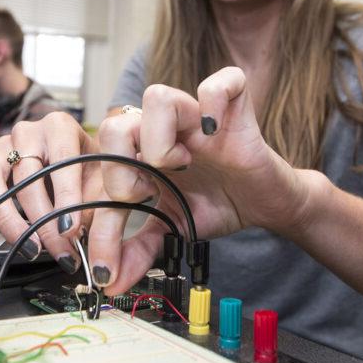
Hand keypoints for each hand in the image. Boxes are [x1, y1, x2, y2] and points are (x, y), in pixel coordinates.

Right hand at [0, 112, 105, 270]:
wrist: (76, 161)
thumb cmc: (89, 169)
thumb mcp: (103, 181)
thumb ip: (94, 205)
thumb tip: (76, 236)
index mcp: (59, 126)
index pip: (61, 163)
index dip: (65, 201)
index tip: (70, 231)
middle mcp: (27, 132)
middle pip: (25, 177)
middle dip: (41, 220)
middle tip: (55, 249)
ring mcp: (1, 146)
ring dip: (7, 218)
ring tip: (28, 246)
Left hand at [93, 67, 320, 292]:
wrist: (265, 204)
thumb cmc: (217, 205)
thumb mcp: (172, 229)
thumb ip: (139, 251)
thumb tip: (108, 281)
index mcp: (140, 154)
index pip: (102, 170)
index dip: (98, 216)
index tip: (105, 258)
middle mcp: (162, 130)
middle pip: (115, 122)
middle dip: (119, 164)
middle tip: (143, 193)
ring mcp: (196, 115)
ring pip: (156, 96)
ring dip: (160, 136)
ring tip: (179, 164)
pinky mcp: (233, 105)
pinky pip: (220, 81)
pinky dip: (214, 102)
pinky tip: (214, 132)